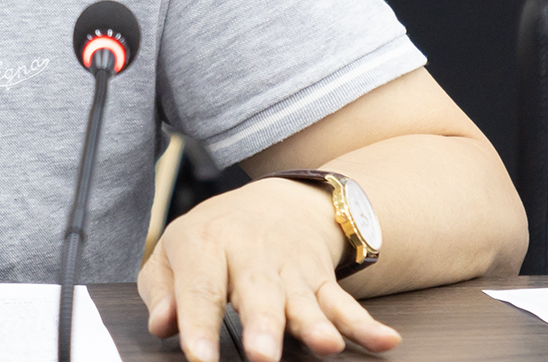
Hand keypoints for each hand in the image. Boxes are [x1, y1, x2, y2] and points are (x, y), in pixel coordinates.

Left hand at [139, 178, 401, 361]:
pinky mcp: (322, 280)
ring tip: (326, 346)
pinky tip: (386, 340)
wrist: (278, 201)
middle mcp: (252, 255)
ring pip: (305, 299)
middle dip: (264, 325)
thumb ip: (162, 291)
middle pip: (258, 293)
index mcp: (207, 246)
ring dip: (316, 324)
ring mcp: (292, 269)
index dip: (198, 324)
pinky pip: (346, 303)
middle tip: (264, 356)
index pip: (200, 289)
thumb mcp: (175, 252)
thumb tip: (163, 324)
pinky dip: (366, 324)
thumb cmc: (216, 237)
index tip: (200, 357)